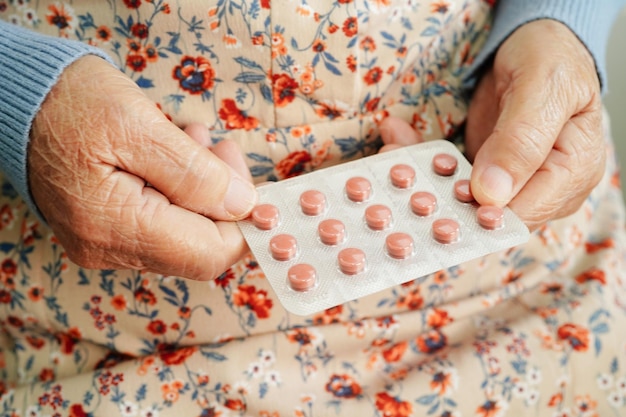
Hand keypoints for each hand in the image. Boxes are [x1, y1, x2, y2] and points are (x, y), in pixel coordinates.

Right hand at [29, 55, 257, 279]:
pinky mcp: (104, 230)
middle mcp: (109, 249)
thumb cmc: (70, 104)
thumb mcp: (140, 127)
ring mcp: (105, 243)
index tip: (249, 182)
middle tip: (219, 148)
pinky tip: (174, 152)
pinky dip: (178, 190)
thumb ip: (196, 174)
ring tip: (193, 140)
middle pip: (198, 246)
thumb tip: (243, 206)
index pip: (209, 253)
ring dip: (201, 189)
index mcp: (116, 228)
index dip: (242, 223)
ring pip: (182, 233)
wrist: (14, 100)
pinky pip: (159, 222)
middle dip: (222, 199)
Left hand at [380, 19, 604, 230]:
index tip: (442, 198)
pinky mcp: (483, 173)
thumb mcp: (544, 87)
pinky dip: (422, 161)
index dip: (482, 215)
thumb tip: (491, 194)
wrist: (538, 44)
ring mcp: (510, 182)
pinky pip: (448, 177)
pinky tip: (398, 141)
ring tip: (392, 149)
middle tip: (398, 170)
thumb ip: (522, 140)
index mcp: (572, 173)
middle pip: (487, 211)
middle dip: (439, 196)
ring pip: (459, 198)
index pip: (525, 214)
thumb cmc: (553, 58)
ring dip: (422, 177)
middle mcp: (542, 188)